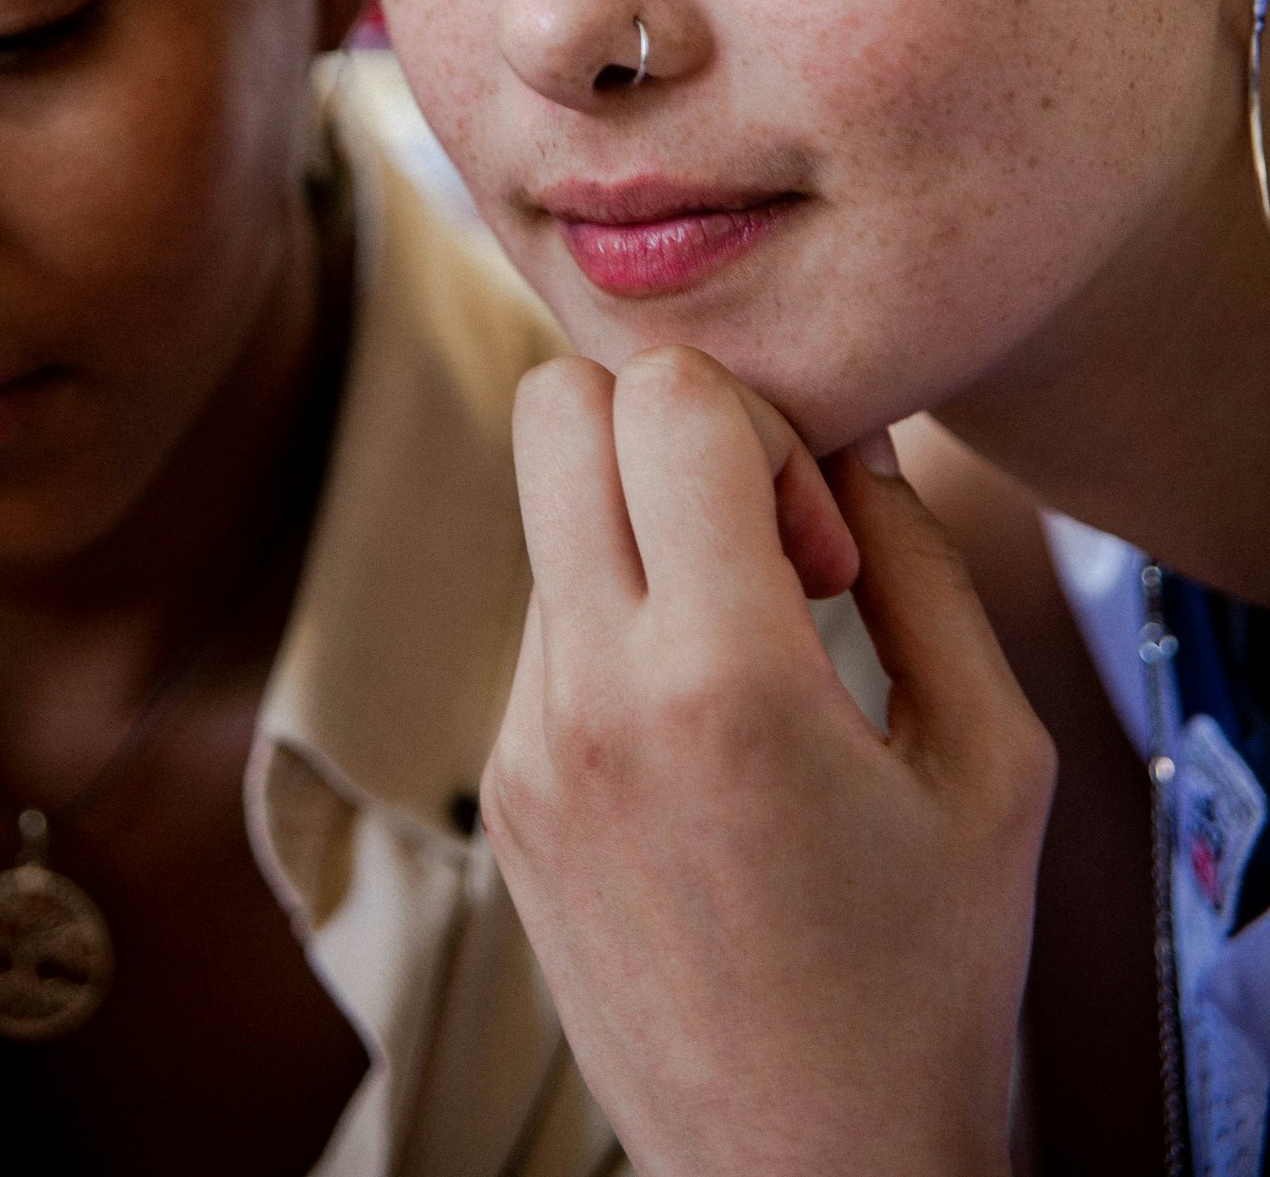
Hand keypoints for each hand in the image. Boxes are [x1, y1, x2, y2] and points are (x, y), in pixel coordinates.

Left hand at [483, 347, 1054, 1176]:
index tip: (820, 544)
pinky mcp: (502, 790)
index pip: (663, 393)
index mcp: (721, 681)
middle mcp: (589, 698)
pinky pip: (543, 623)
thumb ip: (924, 566)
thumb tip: (856, 438)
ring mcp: (524, 746)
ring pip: (549, 514)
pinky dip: (616, 622)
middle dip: (665, 427)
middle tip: (759, 546)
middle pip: (555, 407)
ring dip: (642, 536)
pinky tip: (699, 727)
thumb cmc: (924, 981)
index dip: (762, 423)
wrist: (804, 1173)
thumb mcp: (990, 762)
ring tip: (746, 659)